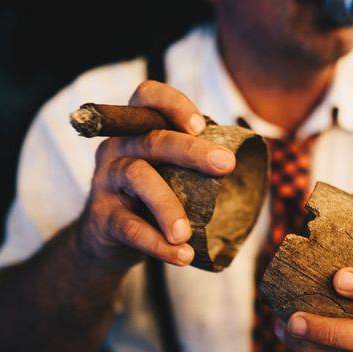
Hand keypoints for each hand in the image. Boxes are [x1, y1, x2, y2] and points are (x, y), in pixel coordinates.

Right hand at [77, 81, 235, 268]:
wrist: (108, 240)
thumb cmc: (151, 198)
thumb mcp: (168, 173)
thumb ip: (194, 163)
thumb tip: (250, 163)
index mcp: (137, 130)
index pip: (148, 96)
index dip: (174, 104)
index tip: (201, 125)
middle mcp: (118, 148)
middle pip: (153, 140)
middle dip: (192, 151)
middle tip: (226, 165)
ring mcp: (106, 181)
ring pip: (138, 178)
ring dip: (168, 206)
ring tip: (187, 233)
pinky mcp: (103, 217)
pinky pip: (130, 227)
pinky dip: (158, 245)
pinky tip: (181, 255)